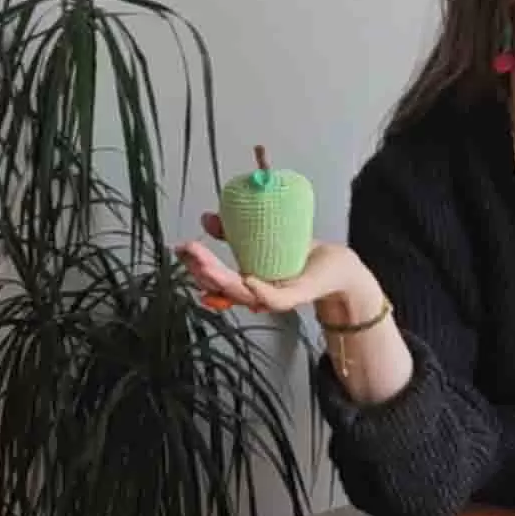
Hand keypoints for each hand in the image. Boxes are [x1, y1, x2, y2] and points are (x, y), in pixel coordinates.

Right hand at [177, 214, 373, 314]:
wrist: (334, 265)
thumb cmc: (299, 255)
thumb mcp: (264, 239)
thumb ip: (234, 232)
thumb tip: (207, 216)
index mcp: (246, 281)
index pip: (215, 277)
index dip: (196, 264)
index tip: (179, 248)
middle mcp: (256, 293)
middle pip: (223, 287)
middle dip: (202, 270)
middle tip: (188, 251)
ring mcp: (274, 296)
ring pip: (243, 294)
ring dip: (222, 280)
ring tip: (205, 263)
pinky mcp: (296, 296)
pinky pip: (275, 299)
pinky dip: (261, 292)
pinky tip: (247, 279)